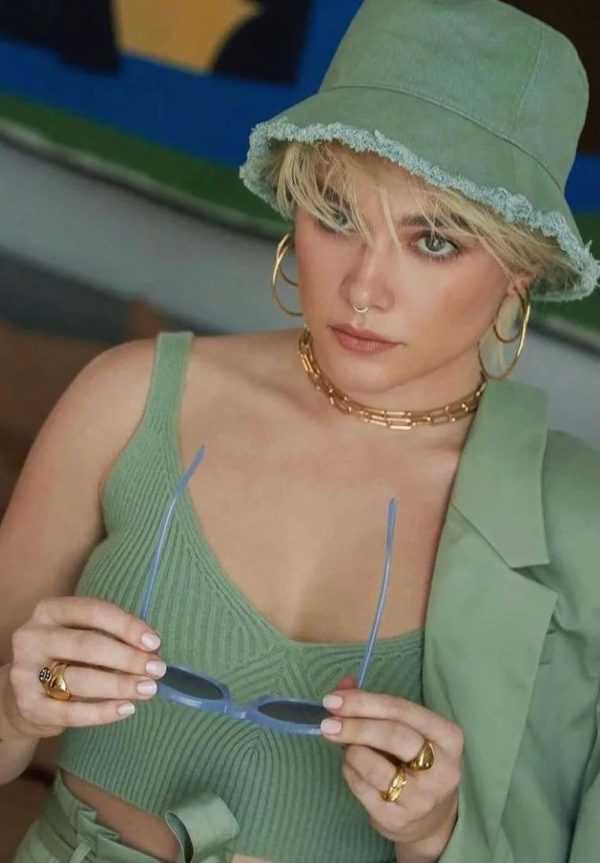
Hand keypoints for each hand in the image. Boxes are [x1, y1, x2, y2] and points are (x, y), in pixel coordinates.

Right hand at [3, 596, 166, 740]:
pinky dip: (102, 712)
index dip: (127, 626)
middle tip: (156, 669)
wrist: (26, 693)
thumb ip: (113, 636)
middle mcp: (32, 637)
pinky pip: (70, 713)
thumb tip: (152, 649)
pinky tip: (126, 708)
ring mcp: (25, 672)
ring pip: (79, 679)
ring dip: (120, 684)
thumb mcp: (83, 635)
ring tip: (148, 689)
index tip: (154, 643)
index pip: (93, 611)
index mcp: (50, 611)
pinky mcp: (27, 705)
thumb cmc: (66, 657)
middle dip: (128, 658)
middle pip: (87, 645)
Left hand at [321, 678, 461, 861]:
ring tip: (349, 750)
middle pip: (392, 735)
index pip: (402, 710)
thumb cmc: (415, 762)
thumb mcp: (407, 730)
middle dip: (355, 726)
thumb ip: (375, 706)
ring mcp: (421, 798)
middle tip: (327, 723)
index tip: (333, 699)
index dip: (364, 702)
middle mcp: (442, 768)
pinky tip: (354, 769)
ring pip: (371, 763)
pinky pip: (360, 787)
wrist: (431, 819)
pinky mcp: (398, 819)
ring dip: (350, 751)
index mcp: (448, 736)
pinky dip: (349, 772)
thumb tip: (342, 686)